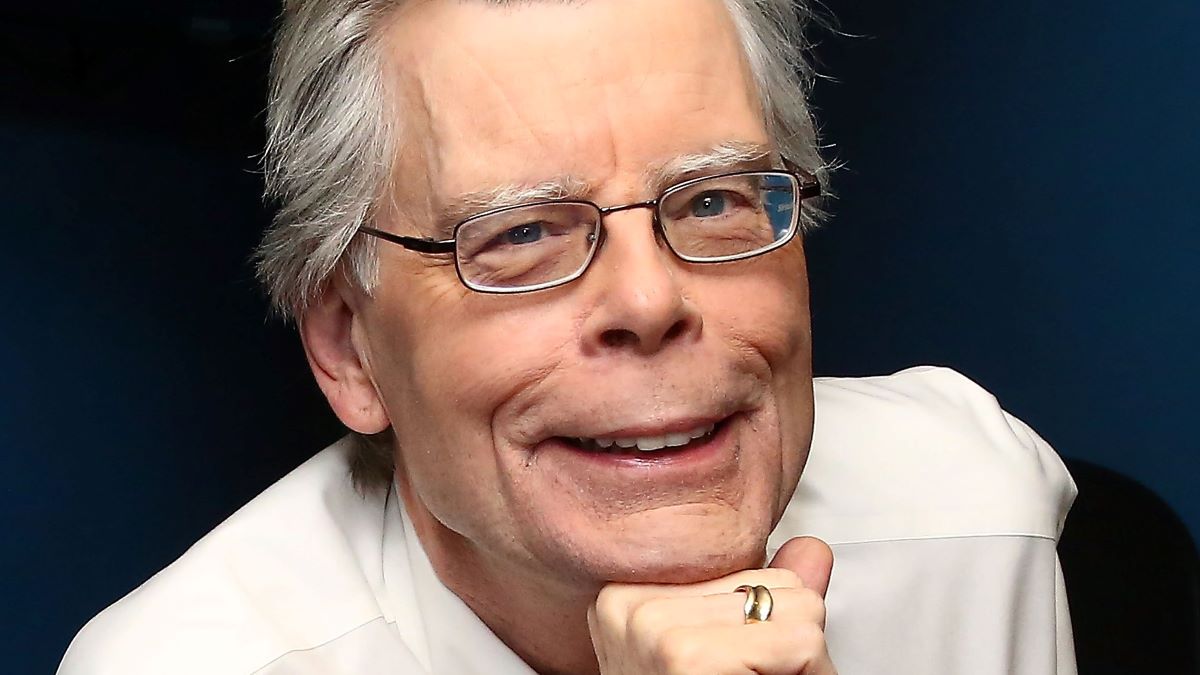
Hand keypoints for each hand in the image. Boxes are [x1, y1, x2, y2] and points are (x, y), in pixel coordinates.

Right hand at [588, 537, 836, 674]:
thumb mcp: (735, 654)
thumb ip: (770, 599)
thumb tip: (813, 548)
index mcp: (627, 601)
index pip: (739, 568)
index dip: (761, 626)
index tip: (728, 668)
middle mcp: (629, 606)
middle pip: (768, 582)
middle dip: (780, 639)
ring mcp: (652, 627)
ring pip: (795, 606)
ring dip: (795, 661)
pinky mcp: (687, 654)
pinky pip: (801, 639)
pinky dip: (803, 674)